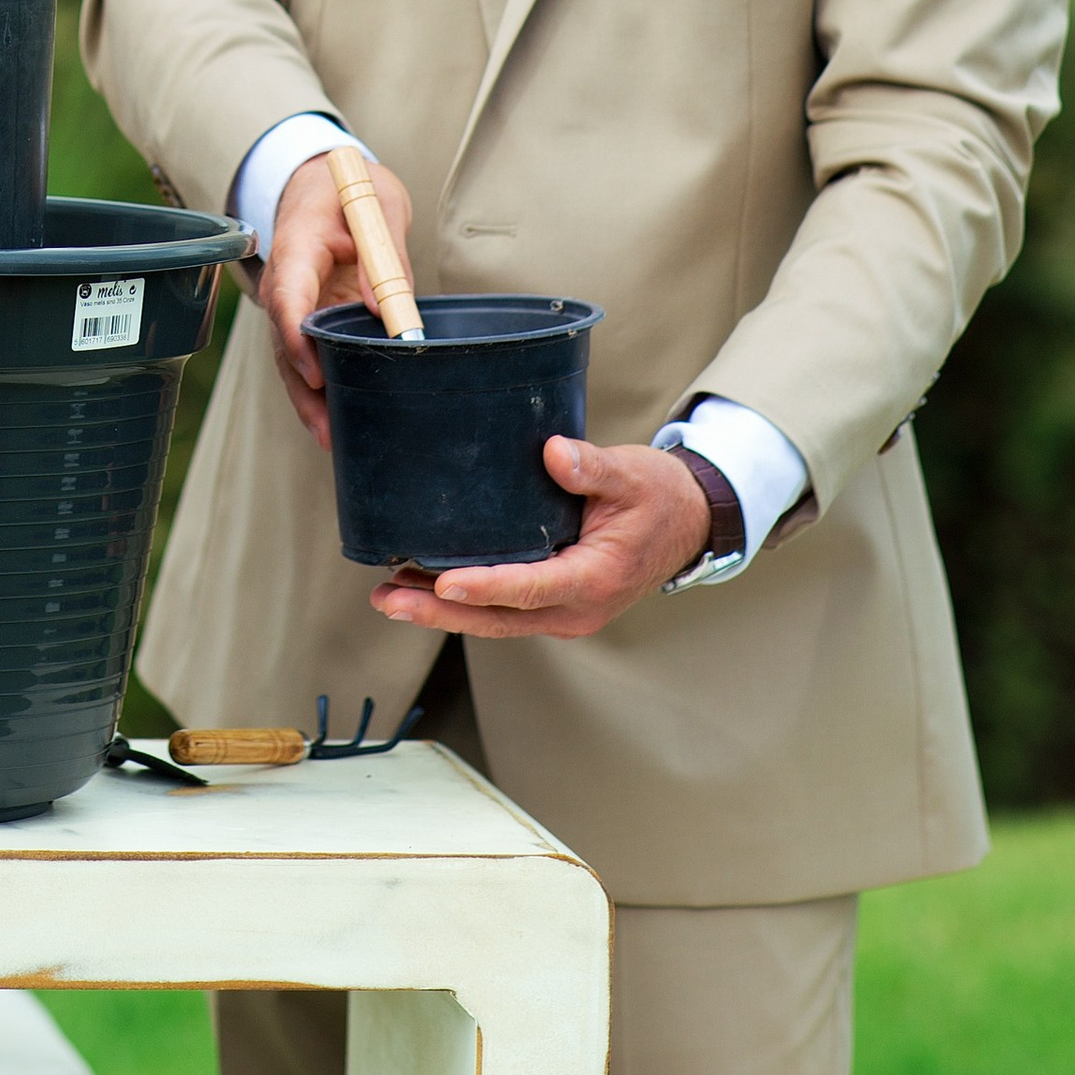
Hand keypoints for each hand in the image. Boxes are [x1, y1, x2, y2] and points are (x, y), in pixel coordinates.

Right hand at [261, 146, 419, 445]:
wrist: (324, 183)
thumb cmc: (351, 188)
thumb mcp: (379, 203)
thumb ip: (386, 252)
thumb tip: (389, 312)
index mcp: (298, 244)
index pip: (288, 293)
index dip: (296, 335)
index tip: (314, 371)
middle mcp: (285, 279)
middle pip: (285, 339)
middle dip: (304, 387)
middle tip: (329, 429)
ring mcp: (292, 301)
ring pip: (291, 356)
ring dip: (309, 399)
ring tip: (332, 439)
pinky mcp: (306, 316)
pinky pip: (306, 354)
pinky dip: (316, 388)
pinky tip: (333, 422)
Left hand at [372, 439, 710, 639]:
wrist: (687, 521)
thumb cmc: (657, 495)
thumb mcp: (631, 474)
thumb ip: (592, 467)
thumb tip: (553, 453)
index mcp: (594, 579)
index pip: (529, 587)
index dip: (485, 586)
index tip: (444, 582)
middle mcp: (576, 609)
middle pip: (499, 617)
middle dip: (441, 611)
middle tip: (388, 598)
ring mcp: (565, 612)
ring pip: (496, 620)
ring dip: (443, 611)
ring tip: (389, 596)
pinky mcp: (555, 603)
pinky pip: (505, 610)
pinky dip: (465, 604)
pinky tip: (426, 587)